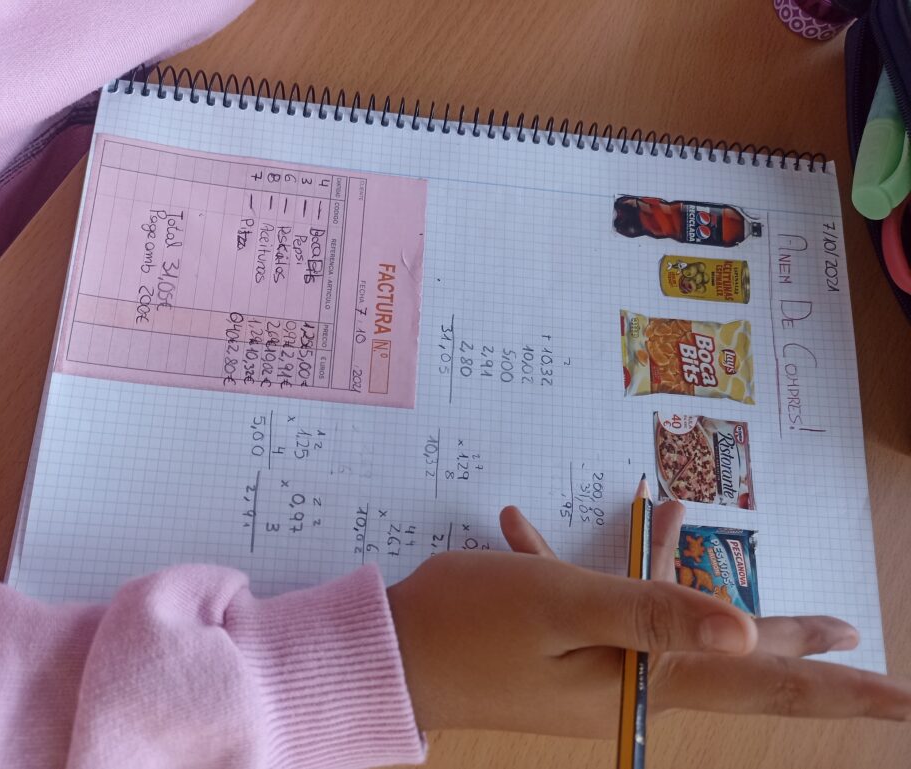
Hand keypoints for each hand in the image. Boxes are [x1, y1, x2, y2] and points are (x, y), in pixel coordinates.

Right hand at [386, 502, 910, 734]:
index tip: (905, 694)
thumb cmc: (476, 625)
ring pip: (664, 619)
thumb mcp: (566, 605)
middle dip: (792, 642)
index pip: (765, 682)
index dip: (839, 687)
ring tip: (683, 528)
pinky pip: (596, 604)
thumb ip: (655, 613)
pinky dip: (585, 569)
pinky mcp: (560, 648)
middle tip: (850, 629)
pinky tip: (529, 525)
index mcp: (648, 674)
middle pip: (732, 655)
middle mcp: (633, 677)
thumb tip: (746, 630)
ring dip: (680, 577)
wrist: (391, 655)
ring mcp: (596, 666)